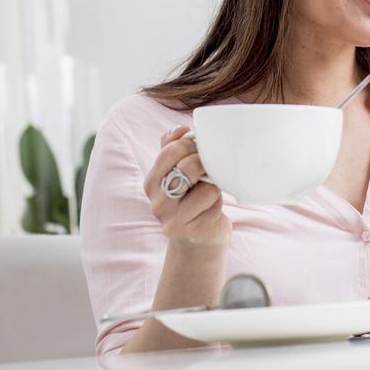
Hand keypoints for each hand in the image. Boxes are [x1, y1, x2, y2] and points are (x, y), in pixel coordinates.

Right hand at [143, 125, 231, 249]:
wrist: (199, 241)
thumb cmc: (192, 202)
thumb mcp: (178, 175)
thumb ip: (173, 150)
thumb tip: (179, 128)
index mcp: (152, 182)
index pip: (169, 151)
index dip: (191, 144)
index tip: (201, 147)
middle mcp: (157, 202)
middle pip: (188, 167)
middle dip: (206, 162)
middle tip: (210, 167)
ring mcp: (173, 219)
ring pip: (205, 186)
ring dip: (214, 186)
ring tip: (209, 193)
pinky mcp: (192, 231)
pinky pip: (214, 203)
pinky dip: (217, 202)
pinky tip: (210, 210)